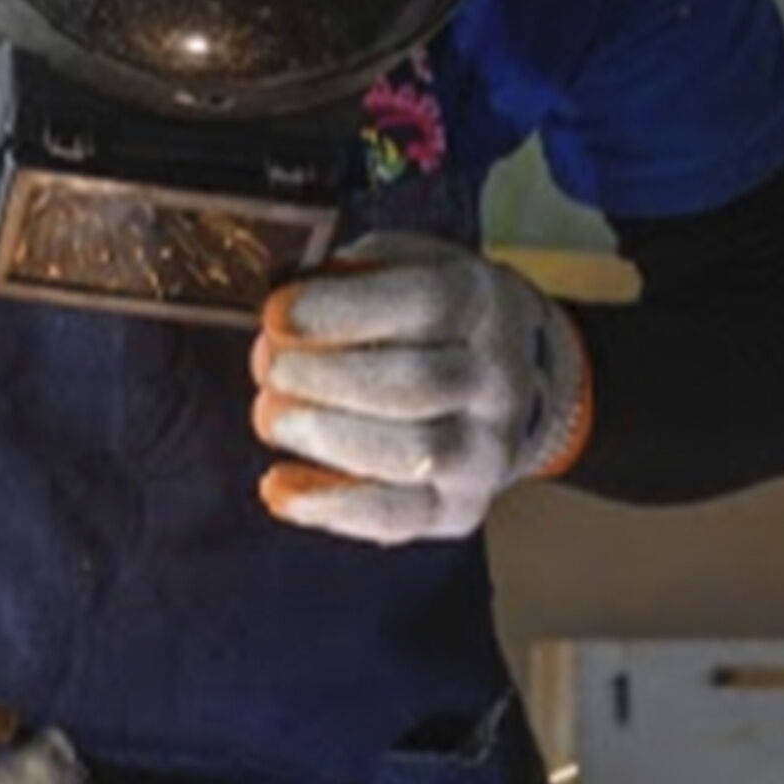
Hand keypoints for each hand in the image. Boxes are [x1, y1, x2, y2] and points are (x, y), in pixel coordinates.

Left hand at [248, 234, 591, 545]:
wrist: (514, 385)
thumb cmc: (434, 320)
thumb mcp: (406, 265)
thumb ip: (352, 275)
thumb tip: (284, 312)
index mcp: (483, 305)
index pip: (425, 305)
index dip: (341, 312)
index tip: (276, 316)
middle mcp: (497, 381)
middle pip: (415, 385)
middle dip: (323, 378)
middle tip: (269, 369)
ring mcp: (484, 452)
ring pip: (411, 455)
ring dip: (324, 437)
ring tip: (271, 417)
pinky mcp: (459, 508)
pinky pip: (394, 517)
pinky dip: (328, 505)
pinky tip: (277, 485)